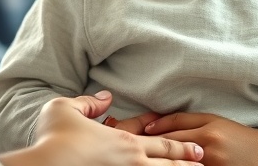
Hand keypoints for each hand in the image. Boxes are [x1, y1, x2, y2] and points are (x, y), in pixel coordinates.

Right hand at [0, 91, 204, 165]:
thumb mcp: (65, 109)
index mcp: (124, 142)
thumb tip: (105, 97)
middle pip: (168, 164)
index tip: (196, 147)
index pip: (162, 143)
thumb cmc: (52, 138)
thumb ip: (89, 103)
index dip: (181, 146)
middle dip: (189, 163)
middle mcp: (131, 163)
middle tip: (205, 161)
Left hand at [144, 113, 257, 165]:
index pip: (173, 126)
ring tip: (143, 158)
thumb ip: (188, 121)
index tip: (137, 129)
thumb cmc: (240, 138)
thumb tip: (155, 123)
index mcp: (208, 130)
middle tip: (130, 145)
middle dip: (150, 145)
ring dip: (160, 159)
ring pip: (178, 162)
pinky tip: (164, 165)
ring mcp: (211, 164)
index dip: (153, 127)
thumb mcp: (216, 122)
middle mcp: (208, 147)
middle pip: (172, 145)